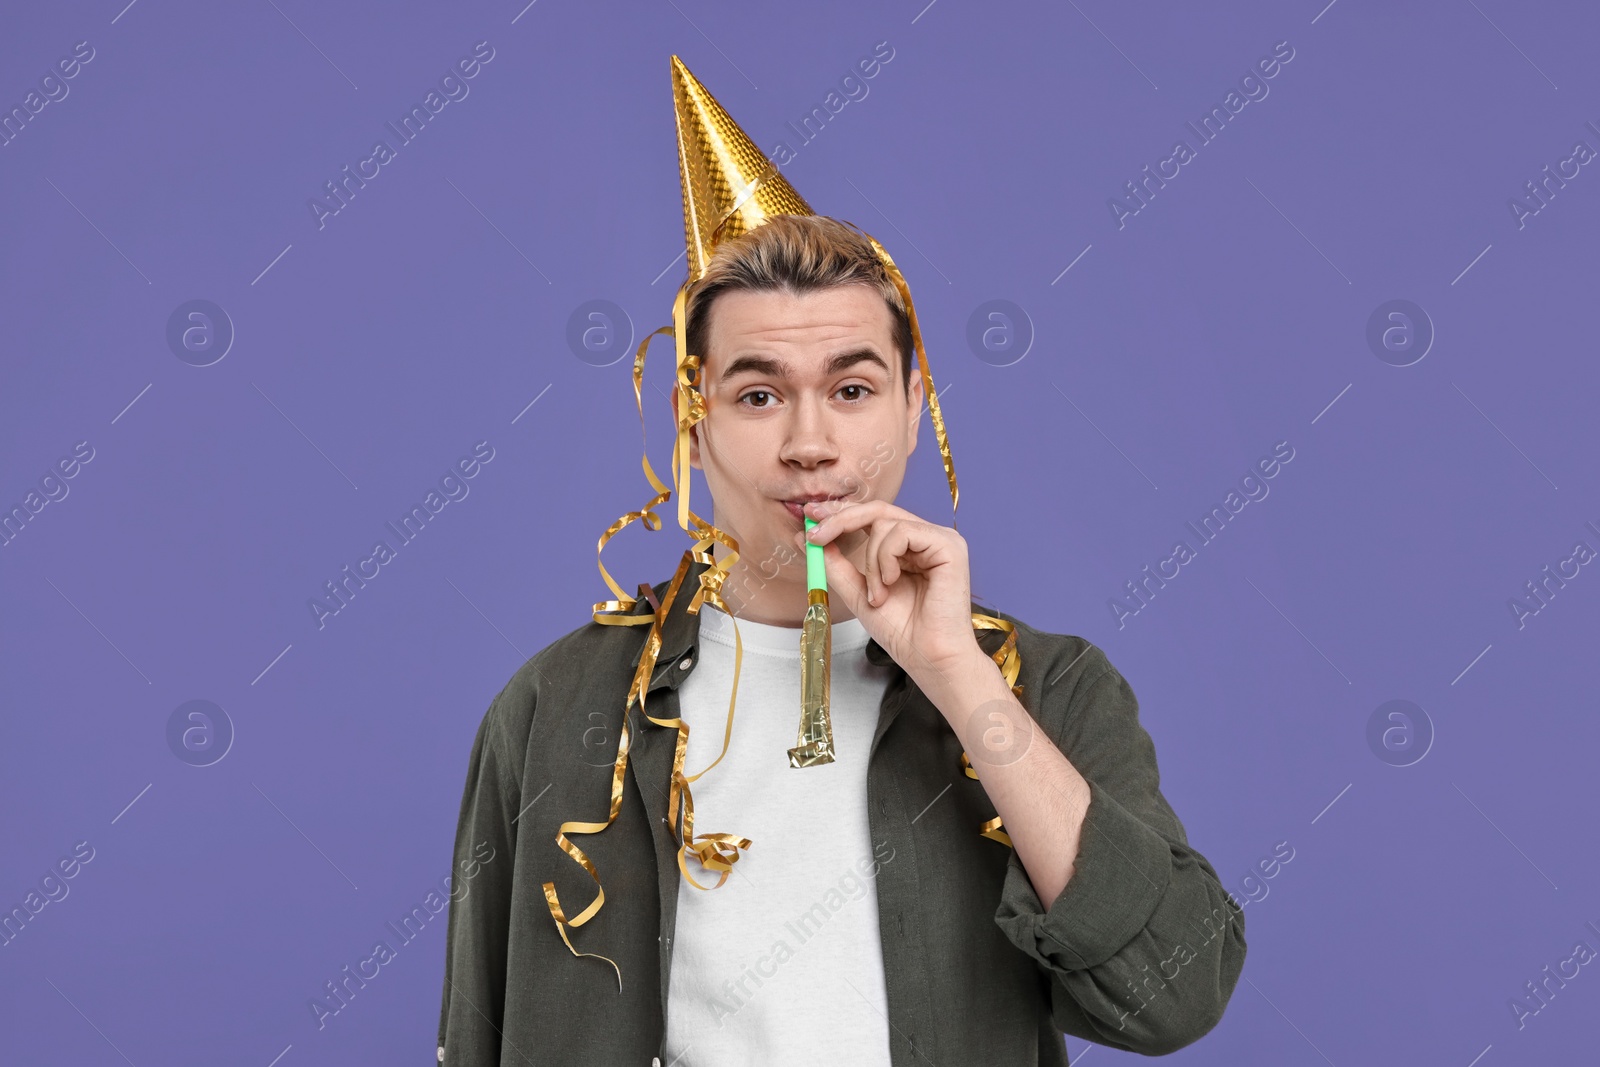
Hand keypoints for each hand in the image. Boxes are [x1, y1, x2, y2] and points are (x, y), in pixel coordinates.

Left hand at [793, 498, 981, 684]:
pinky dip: (885, 558)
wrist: (929, 658)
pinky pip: (902, 533)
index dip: (839, 513)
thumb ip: (835, 564)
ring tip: (876, 594)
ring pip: (884, 522)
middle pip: (877, 509)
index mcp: (907, 547)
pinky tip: (891, 583)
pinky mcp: (949, 545)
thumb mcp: (858, 593)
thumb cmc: (902, 632)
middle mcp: (925, 538)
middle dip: (840, 518)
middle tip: (816, 535)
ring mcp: (939, 539)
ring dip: (869, 560)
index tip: (810, 517)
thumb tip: (806, 538)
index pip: (871, 517)